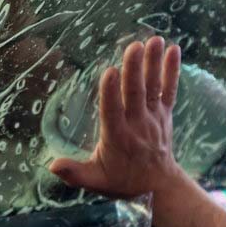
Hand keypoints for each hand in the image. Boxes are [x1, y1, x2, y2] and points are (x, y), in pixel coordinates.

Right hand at [49, 36, 181, 197]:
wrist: (159, 186)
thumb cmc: (121, 181)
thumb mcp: (95, 181)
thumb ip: (74, 173)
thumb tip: (51, 166)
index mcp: (117, 138)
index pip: (112, 112)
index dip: (110, 92)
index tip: (108, 72)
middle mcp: (137, 125)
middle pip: (135, 94)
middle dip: (134, 70)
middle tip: (133, 46)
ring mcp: (153, 118)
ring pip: (153, 87)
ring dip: (153, 63)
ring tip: (154, 40)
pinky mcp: (164, 113)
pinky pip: (169, 89)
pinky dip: (172, 70)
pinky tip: (174, 50)